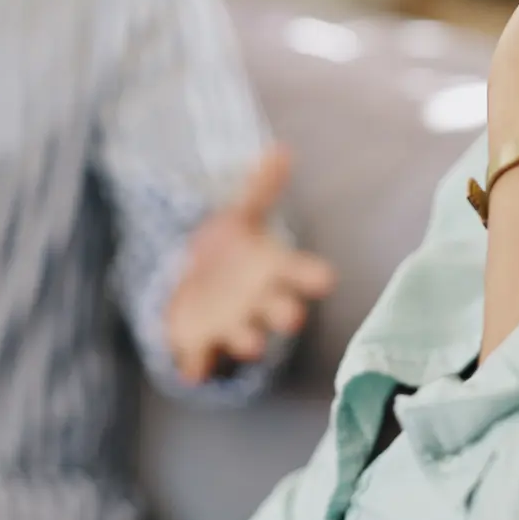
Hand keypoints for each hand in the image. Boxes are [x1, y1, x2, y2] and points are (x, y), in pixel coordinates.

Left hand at [164, 147, 337, 384]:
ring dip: (247, 341)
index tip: (326, 278)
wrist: (198, 286)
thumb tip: (281, 149)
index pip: (301, 273)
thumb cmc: (231, 252)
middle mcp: (260, 303)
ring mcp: (233, 325)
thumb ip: (260, 188)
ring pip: (245, 338)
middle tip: (291, 318)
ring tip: (247, 344)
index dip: (312, 277)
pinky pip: (201, 358)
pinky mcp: (202, 341)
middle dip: (285, 315)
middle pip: (280, 311)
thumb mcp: (241, 217)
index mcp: (273, 272)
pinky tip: (192, 370)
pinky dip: (197, 365)